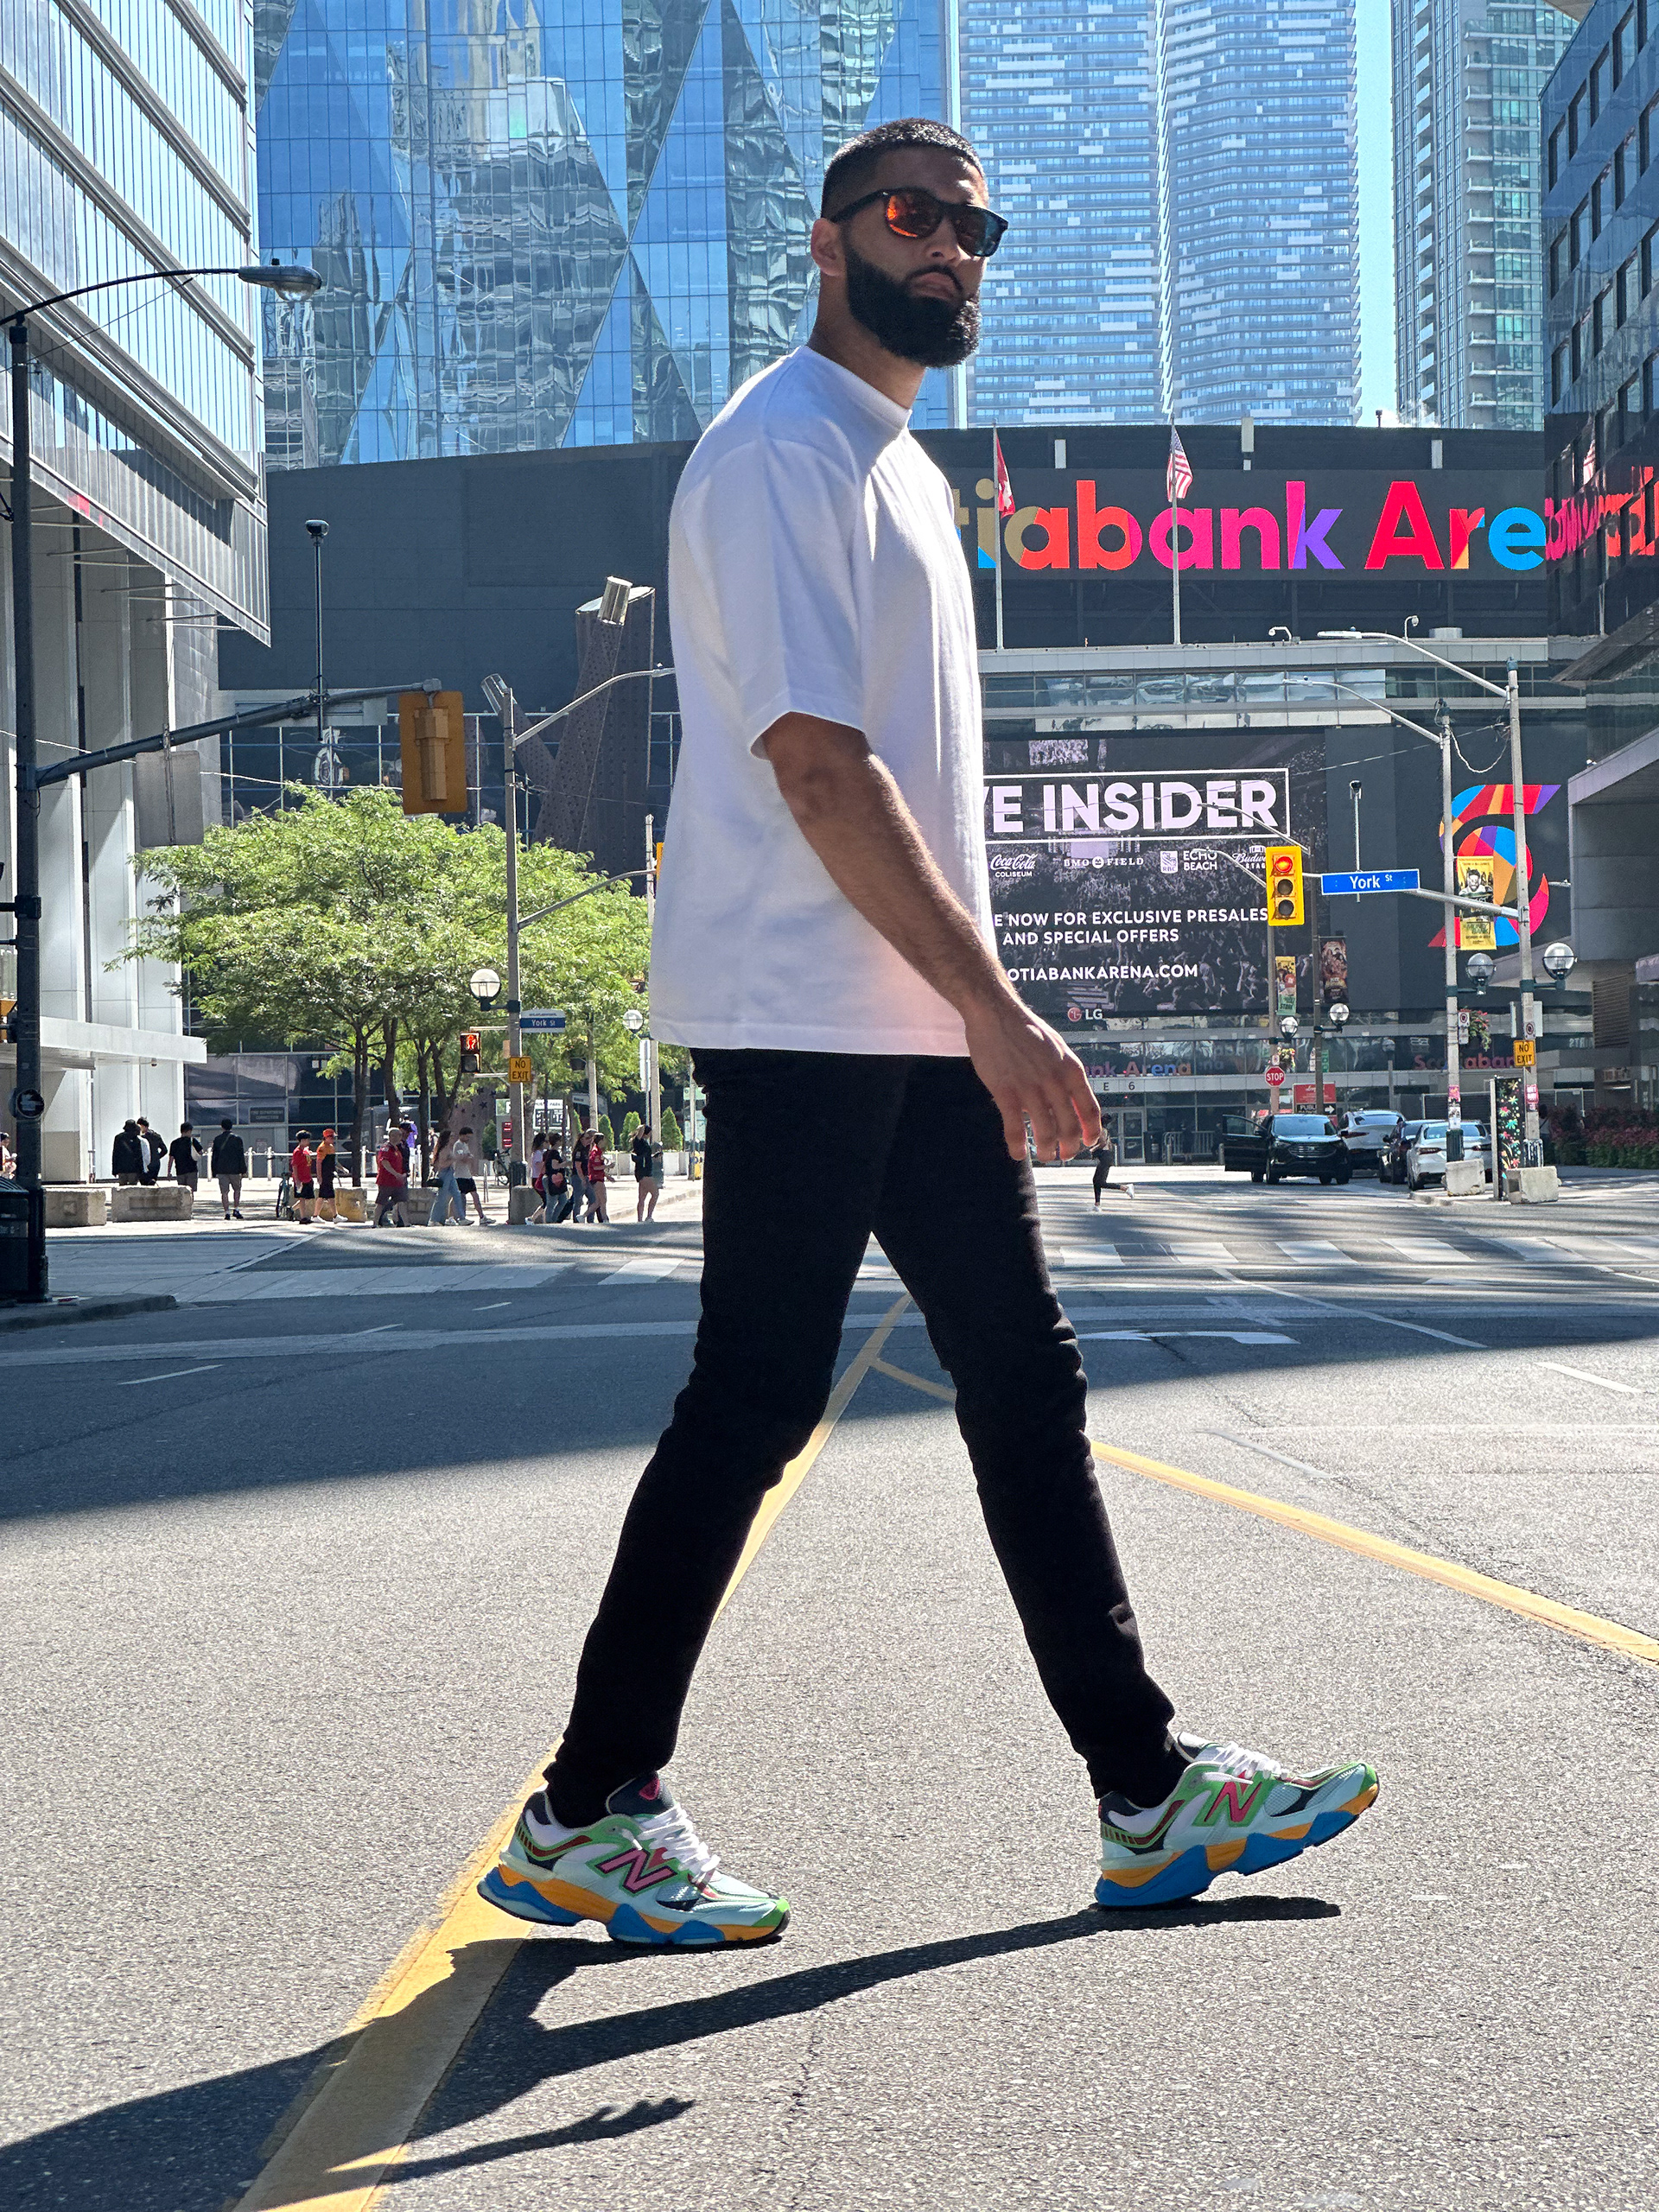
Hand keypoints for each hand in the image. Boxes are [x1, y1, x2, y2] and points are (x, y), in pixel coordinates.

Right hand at [962, 990, 1102, 1162]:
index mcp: (1071, 1070)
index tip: (1088, 1142)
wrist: (996, 1014)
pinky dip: (1017, 1146)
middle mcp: (1055, 1081)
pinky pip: (1014, 1127)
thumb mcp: (1058, 1048)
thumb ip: (1066, 1074)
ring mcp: (1030, 1087)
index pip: (1090, 1110)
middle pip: (1070, 1127)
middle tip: (1063, 1155)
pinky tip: (1018, 1154)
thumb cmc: (1026, 1030)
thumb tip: (1074, 1097)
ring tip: (1044, 1156)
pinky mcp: (1006, 1091)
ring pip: (1045, 1132)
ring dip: (1046, 1150)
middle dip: (1069, 1147)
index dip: (1092, 1132)